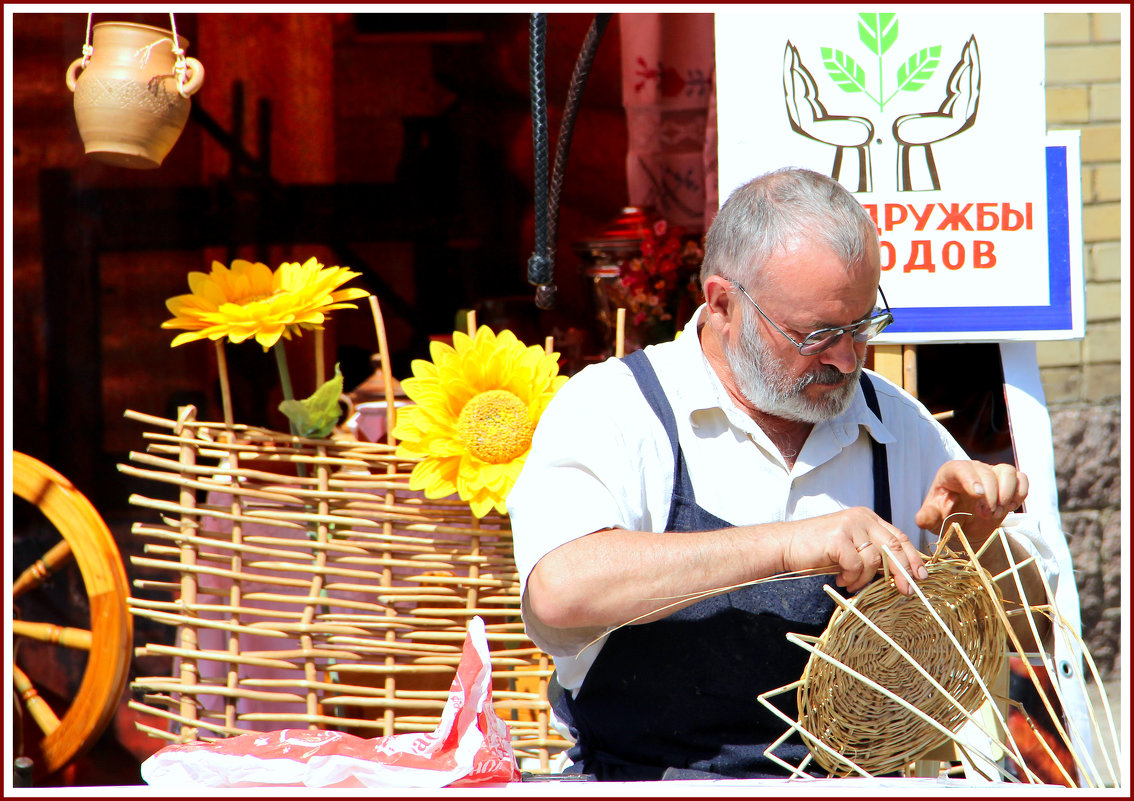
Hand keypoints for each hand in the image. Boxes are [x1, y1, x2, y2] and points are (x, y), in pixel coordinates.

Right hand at [780, 507, 927, 596]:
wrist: (785, 545)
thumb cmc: (817, 550)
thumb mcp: (850, 547)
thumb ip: (872, 552)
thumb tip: (898, 574)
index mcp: (867, 518)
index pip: (899, 537)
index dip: (912, 558)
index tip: (921, 576)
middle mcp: (861, 518)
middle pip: (894, 547)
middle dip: (902, 572)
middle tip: (906, 591)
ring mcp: (849, 526)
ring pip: (874, 560)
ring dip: (864, 578)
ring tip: (850, 583)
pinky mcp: (838, 538)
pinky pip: (856, 565)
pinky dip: (851, 577)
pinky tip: (840, 579)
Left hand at [914, 460, 1027, 547]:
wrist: (965, 524)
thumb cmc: (945, 516)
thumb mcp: (932, 519)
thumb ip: (926, 518)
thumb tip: (922, 519)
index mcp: (950, 472)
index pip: (961, 469)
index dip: (971, 479)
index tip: (978, 495)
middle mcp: (973, 468)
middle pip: (986, 472)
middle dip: (989, 496)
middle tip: (986, 514)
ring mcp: (992, 473)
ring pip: (1008, 472)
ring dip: (1006, 494)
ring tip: (997, 512)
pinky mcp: (1008, 481)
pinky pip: (1022, 479)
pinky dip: (1020, 493)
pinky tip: (1010, 507)